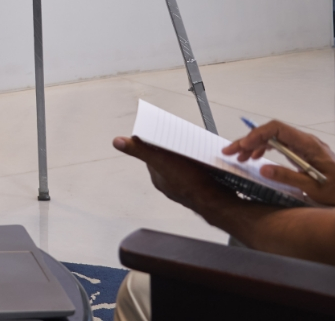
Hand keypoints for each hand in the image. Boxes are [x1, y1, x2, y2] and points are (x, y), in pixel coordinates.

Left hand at [113, 136, 238, 216]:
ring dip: (187, 156)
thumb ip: (139, 150)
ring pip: (183, 165)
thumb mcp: (161, 160)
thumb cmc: (190, 183)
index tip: (164, 132)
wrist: (218, 202)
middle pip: (169, 158)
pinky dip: (199, 165)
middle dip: (174, 147)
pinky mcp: (201, 188)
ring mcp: (185, 187)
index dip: (157, 141)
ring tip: (194, 148)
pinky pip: (197, 173)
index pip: (153, 153)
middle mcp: (169, 184)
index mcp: (158, 177)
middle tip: (182, 138)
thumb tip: (117, 142)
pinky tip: (205, 162)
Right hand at [223, 120, 334, 206]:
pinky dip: (265, 149)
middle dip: (249, 140)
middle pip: (271, 132)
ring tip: (239, 157)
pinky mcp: (304, 152)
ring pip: (274, 138)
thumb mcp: (313, 187)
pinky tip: (256, 157)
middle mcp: (305, 141)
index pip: (277, 129)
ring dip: (255, 145)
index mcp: (308, 145)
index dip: (257, 135)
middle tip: (230, 151)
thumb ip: (288, 177)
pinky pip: (280, 144)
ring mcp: (304, 145)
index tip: (242, 147)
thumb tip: (263, 168)